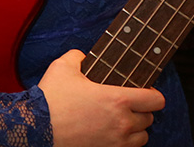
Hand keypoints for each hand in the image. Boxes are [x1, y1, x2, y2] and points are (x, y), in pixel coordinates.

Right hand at [39, 50, 164, 146]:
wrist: (38, 127)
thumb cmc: (51, 98)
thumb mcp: (62, 67)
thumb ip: (77, 56)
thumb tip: (84, 56)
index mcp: (117, 99)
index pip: (155, 100)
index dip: (153, 94)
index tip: (144, 91)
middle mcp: (122, 122)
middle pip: (149, 119)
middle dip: (140, 111)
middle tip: (126, 105)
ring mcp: (117, 141)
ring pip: (142, 137)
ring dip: (135, 129)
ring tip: (121, 121)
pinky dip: (125, 142)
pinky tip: (112, 133)